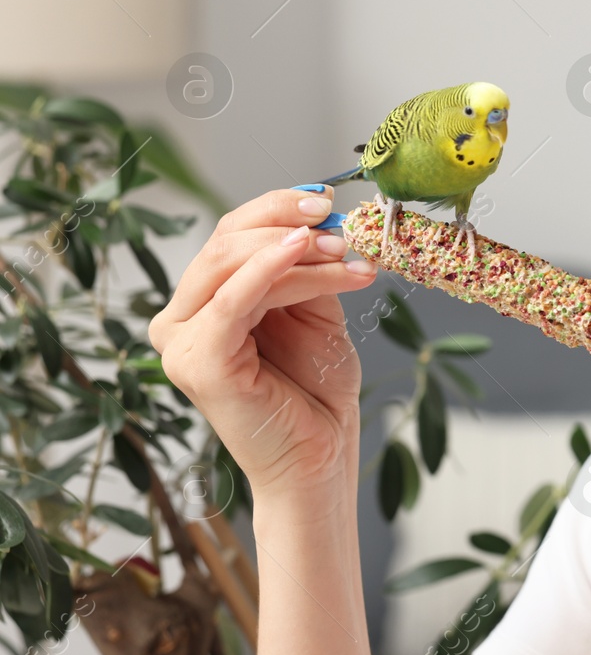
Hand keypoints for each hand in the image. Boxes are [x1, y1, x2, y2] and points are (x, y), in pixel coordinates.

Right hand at [148, 187, 378, 505]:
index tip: (327, 199)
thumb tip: (318, 219)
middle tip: (341, 229)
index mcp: (206, 301)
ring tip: (344, 252)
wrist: (320, 455)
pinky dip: (268, 269)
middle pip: (227, 241)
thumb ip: (304, 268)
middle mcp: (182, 317)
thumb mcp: (314, 311)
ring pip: (232, 264)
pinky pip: (232, 300)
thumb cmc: (314, 389)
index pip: (232, 234)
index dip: (278, 208)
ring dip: (295, 250)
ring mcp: (182, 341)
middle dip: (289, 225)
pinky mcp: (197, 362)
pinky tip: (302, 251)